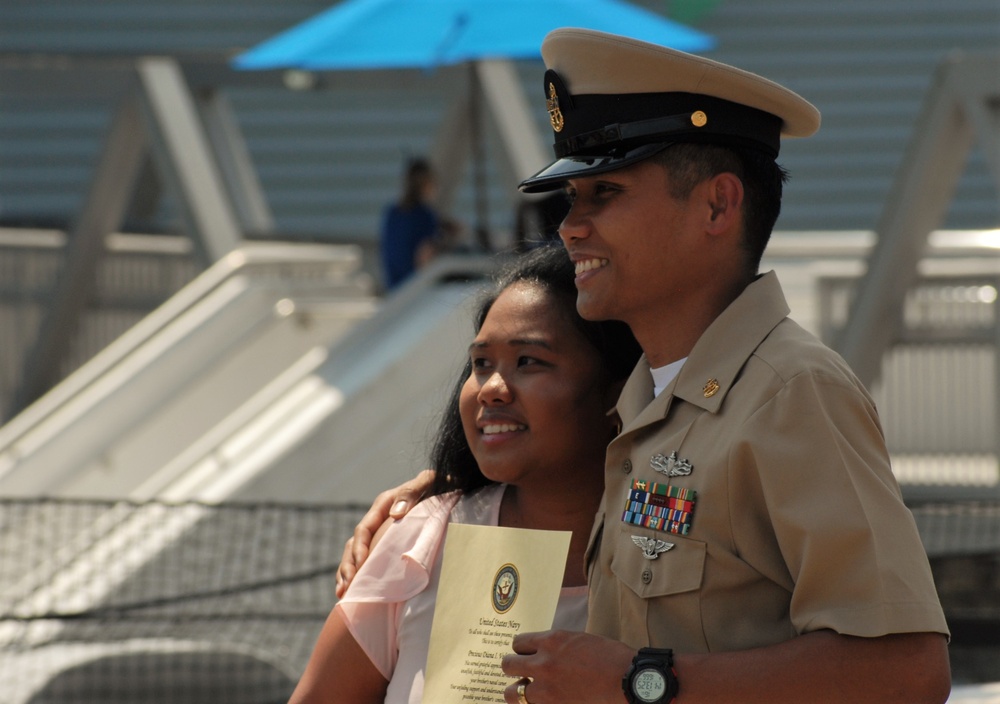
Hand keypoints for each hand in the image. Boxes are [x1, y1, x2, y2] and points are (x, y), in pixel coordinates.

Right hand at [335, 469, 434, 597]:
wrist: (447, 491)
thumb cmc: (438, 486)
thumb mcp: (426, 483)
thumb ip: (411, 492)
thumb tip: (395, 514)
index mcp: (383, 505)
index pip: (364, 529)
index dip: (359, 548)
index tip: (361, 565)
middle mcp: (377, 520)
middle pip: (354, 545)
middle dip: (349, 567)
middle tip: (348, 587)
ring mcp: (379, 534)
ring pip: (355, 555)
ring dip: (348, 574)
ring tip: (343, 594)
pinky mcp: (385, 546)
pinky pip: (366, 561)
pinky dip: (358, 576)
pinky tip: (352, 592)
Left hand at [501, 630, 633, 702]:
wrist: (628, 681)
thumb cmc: (611, 658)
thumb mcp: (580, 641)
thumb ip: (558, 647)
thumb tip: (546, 654)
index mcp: (552, 640)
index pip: (518, 642)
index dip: (521, 651)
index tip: (525, 656)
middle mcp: (543, 662)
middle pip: (508, 665)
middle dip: (513, 670)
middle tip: (521, 675)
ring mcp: (545, 688)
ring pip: (512, 692)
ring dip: (516, 692)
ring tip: (524, 694)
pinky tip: (539, 703)